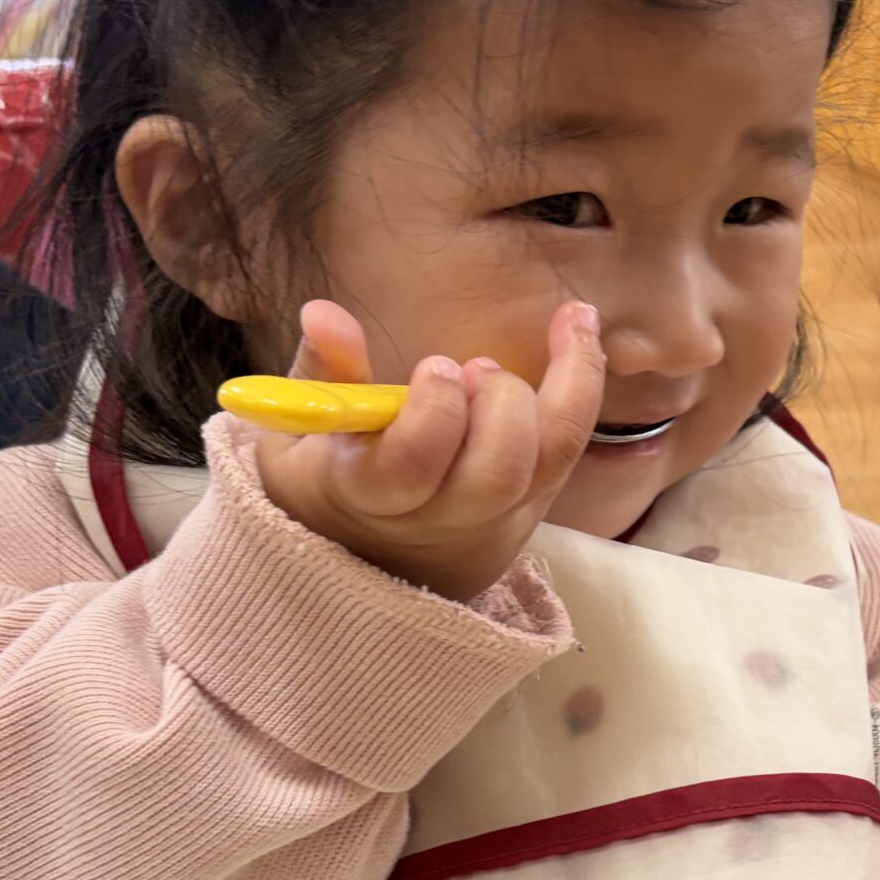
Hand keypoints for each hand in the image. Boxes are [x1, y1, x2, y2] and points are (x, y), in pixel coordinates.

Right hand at [253, 298, 605, 601]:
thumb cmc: (327, 486)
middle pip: (495, 475)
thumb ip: (320, 374)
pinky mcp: (532, 507)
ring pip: (550, 462)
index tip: (431, 367)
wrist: (370, 567)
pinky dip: (582, 384)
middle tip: (478, 368)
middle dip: (501, 404)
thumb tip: (323, 312)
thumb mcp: (297, 437)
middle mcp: (441, 518)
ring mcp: (495, 518)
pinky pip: (569, 450)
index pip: (410, 468)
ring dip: (561, 387)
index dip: (432, 414)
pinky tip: (577, 326)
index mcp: (368, 496)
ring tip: (554, 329)